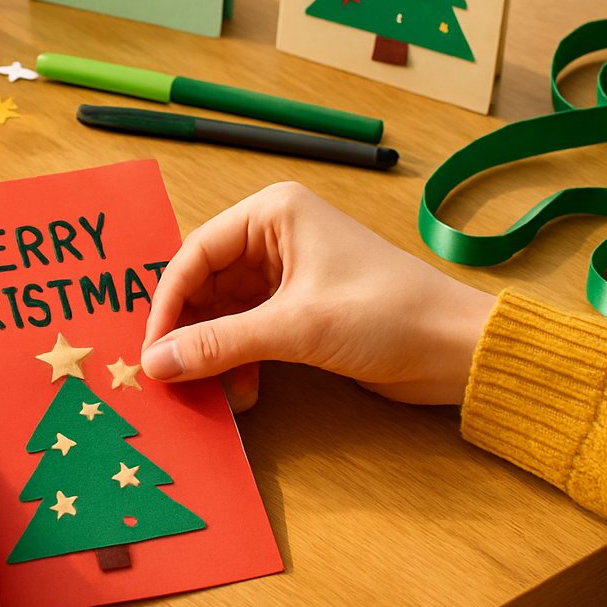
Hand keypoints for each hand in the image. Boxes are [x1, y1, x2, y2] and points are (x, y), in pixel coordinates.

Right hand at [141, 182, 495, 405]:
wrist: (456, 350)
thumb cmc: (386, 315)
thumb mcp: (294, 328)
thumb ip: (219, 345)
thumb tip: (154, 364)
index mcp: (273, 214)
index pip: (195, 253)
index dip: (167, 303)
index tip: (150, 350)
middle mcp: (275, 236)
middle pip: (205, 284)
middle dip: (189, 331)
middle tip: (169, 375)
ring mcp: (288, 274)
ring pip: (224, 313)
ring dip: (214, 353)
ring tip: (211, 391)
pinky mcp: (300, 309)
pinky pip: (248, 333)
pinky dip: (239, 362)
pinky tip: (243, 392)